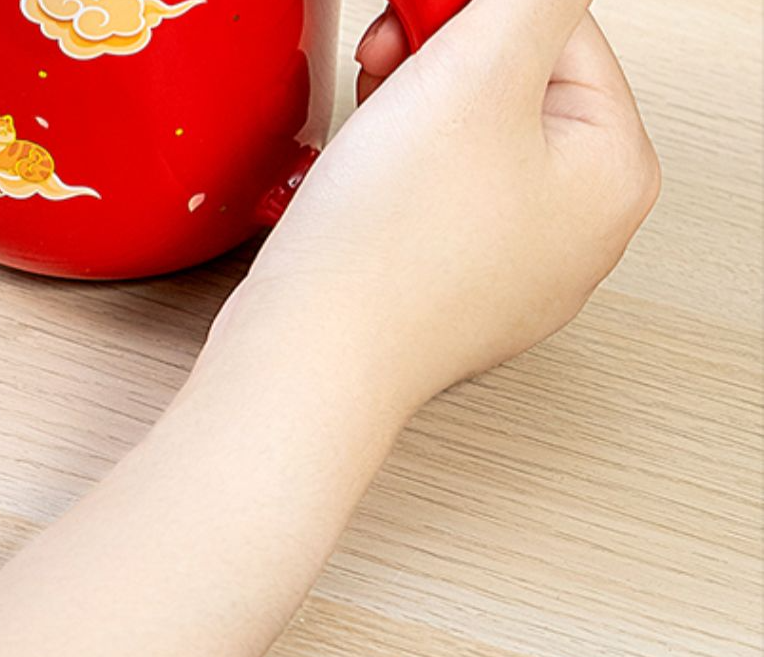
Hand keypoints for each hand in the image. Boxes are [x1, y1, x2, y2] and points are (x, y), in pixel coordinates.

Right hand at [212, 0, 660, 412]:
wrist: (310, 353)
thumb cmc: (388, 247)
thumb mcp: (476, 72)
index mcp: (615, 173)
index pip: (561, 32)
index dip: (471, 10)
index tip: (411, 13)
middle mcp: (576, 229)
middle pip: (515, 85)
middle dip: (438, 59)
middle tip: (385, 62)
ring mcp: (509, 267)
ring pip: (466, 139)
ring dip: (408, 105)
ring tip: (369, 120)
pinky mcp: (442, 288)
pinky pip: (431, 196)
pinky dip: (391, 167)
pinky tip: (361, 178)